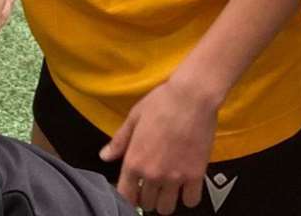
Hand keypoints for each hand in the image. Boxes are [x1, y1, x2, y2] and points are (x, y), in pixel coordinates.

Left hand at [99, 76, 218, 214]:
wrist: (192, 96)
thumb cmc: (163, 102)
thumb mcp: (134, 118)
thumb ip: (119, 141)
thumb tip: (105, 156)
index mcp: (134, 161)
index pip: (125, 196)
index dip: (128, 197)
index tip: (133, 192)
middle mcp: (153, 174)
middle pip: (147, 204)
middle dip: (148, 197)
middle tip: (153, 186)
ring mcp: (175, 176)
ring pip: (167, 208)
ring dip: (166, 200)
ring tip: (169, 188)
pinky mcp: (195, 174)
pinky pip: (191, 200)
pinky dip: (188, 197)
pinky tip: (186, 185)